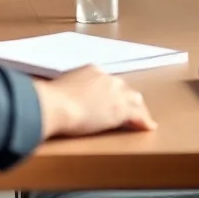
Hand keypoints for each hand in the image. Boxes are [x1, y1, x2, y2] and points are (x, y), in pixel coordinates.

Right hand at [34, 65, 155, 138]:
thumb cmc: (50, 99)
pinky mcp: (120, 109)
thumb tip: (63, 96)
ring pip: (134, 99)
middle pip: (122, 88)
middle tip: (128, 109)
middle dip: (126, 98)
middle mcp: (106, 78)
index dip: (111, 92)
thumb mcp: (61, 87)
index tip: (110, 99)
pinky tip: (148, 127)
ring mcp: (115, 92)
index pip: (107, 81)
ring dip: (137, 108)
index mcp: (92, 70)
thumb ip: (69, 89)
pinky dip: (144, 121)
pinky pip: (137, 114)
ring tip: (142, 119)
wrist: (56, 105)